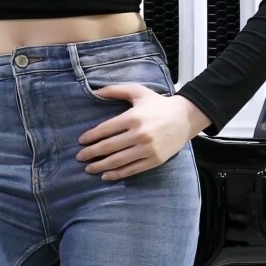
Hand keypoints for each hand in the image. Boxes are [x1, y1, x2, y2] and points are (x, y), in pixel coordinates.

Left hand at [76, 84, 208, 179]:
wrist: (185, 117)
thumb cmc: (158, 104)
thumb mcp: (138, 92)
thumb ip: (115, 90)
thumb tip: (94, 91)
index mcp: (133, 117)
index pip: (105, 129)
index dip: (90, 137)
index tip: (81, 141)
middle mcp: (139, 134)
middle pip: (109, 147)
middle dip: (91, 153)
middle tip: (79, 157)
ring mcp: (147, 149)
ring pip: (118, 160)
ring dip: (100, 166)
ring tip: (89, 168)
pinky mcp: (154, 160)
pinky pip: (132, 169)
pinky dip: (117, 174)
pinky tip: (105, 176)